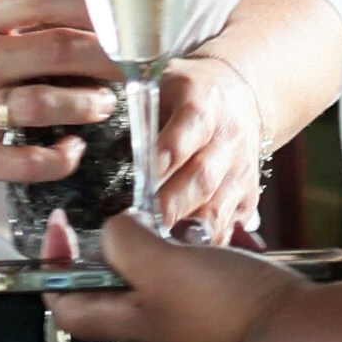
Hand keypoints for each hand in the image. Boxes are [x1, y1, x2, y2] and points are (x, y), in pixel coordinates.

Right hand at [0, 0, 111, 195]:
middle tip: (133, 64)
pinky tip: (72, 150)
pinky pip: (29, 160)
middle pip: (59, 50)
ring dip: (90, 104)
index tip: (119, 14)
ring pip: (49, 104)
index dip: (89, 2)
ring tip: (105, 103)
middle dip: (109, 57)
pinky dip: (61, 157)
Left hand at [48, 215, 306, 341]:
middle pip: (118, 283)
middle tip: (138, 218)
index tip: (59, 227)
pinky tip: (234, 237)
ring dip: (176, 242)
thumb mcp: (159, 266)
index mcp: (128, 321)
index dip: (53, 267)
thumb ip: (124, 243)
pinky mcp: (225, 309)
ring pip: (168, 271)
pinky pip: (210, 272)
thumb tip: (115, 229)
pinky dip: (216, 249)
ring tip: (194, 225)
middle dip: (125, 244)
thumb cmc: (225, 308)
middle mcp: (155, 326)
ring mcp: (191, 319)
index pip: (66, 303)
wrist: (296, 333)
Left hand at [142, 46, 268, 245]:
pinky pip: (231, 225)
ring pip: (218, 207)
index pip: (188, 128)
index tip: (143, 175)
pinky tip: (188, 260)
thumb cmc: (186, 93)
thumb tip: (93, 129)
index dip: (166, 153)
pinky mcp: (248, 195)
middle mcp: (227, 138)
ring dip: (188, 231)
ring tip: (162, 253)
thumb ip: (135, 106)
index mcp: (203, 103)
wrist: (241, 96)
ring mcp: (240, 170)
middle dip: (171, 205)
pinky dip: (210, 245)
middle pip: (201, 177)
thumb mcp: (162, 82)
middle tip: (142, 228)